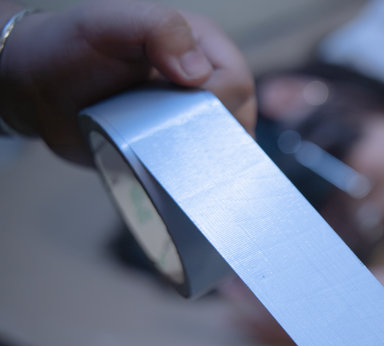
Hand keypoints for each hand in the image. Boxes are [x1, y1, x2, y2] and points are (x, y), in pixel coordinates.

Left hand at [0, 0, 254, 162]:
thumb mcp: (110, 23)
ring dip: (201, 159)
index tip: (175, 107)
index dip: (214, 101)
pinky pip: (206, 168)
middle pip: (238, 119)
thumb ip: (158, 29)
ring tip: (165, 154)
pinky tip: (172, 173)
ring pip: (227, 148)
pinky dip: (194, 176)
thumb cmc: (69, 48)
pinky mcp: (181, 147)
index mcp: (204, 44)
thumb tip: (198, 74)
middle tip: (164, 131)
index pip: (238, 83)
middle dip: (208, 133)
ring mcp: (196, 117)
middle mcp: (208, 80)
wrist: (37, 89)